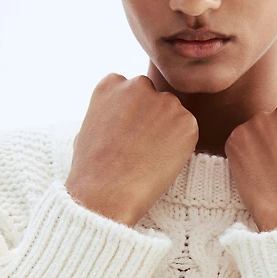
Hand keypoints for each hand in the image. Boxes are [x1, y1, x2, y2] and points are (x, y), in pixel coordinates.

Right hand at [65, 73, 198, 225]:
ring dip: (168, 131)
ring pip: (173, 114)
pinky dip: (181, 146)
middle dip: (152, 118)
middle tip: (143, 147)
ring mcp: (165, 101)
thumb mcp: (88, 128)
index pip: (131, 90)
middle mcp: (139, 85)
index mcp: (112, 84)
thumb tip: (122, 118)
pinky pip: (188, 131)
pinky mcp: (187, 121)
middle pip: (155, 98)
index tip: (128, 133)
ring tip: (150, 159)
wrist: (106, 193)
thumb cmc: (91, 169)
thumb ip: (109, 113)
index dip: (132, 114)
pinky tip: (163, 163)